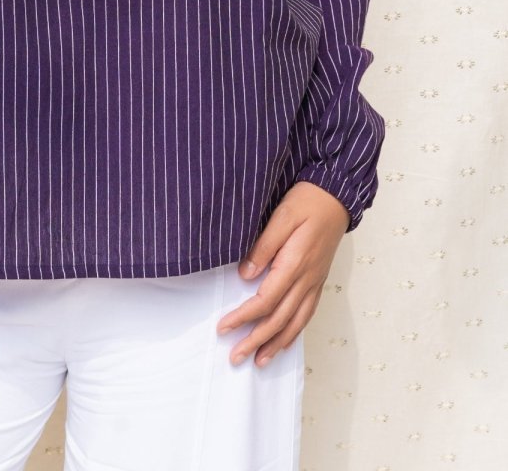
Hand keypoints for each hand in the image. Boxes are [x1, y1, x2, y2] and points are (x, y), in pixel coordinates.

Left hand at [215, 181, 349, 367]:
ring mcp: (315, 282)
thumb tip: (245, 275)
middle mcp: (307, 279)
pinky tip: (284, 342)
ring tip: (259, 362)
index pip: (265, 301)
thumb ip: (263, 246)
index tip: (224, 328)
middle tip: (235, 358)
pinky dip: (294, 332)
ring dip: (276, 344)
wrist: (337, 197)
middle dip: (256, 341)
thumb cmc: (307, 201)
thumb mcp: (282, 216)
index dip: (243, 317)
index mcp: (295, 264)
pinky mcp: (318, 281)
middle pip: (279, 319)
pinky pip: (307, 314)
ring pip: (295, 322)